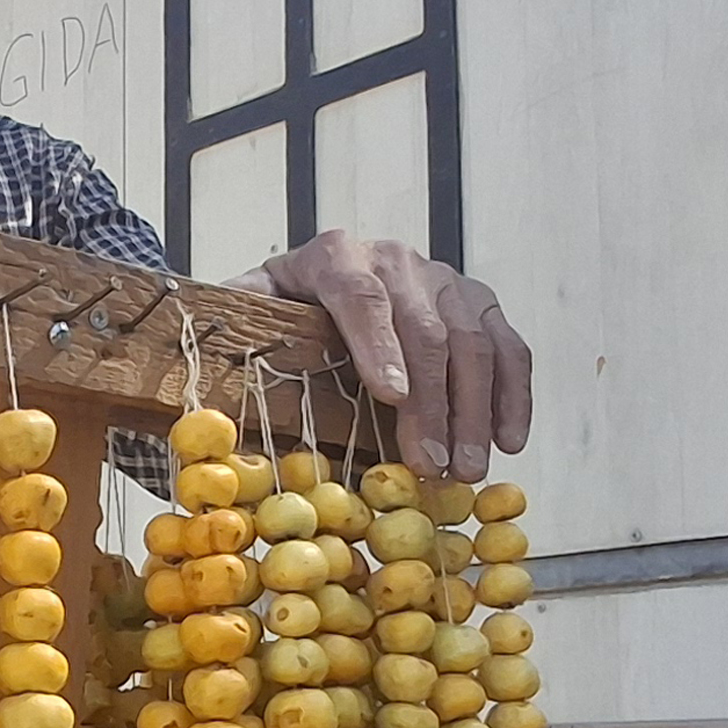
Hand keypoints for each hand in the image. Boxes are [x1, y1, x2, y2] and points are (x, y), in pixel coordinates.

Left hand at [232, 232, 530, 482]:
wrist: (312, 280)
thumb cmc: (274, 317)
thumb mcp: (245, 319)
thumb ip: (235, 345)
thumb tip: (213, 405)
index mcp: (333, 257)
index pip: (361, 296)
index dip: (379, 345)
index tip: (392, 398)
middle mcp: (394, 259)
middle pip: (425, 328)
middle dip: (433, 403)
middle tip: (434, 466)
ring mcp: (443, 277)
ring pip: (474, 340)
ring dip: (476, 410)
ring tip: (468, 470)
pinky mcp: (477, 302)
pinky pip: (508, 346)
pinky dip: (513, 395)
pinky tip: (510, 442)